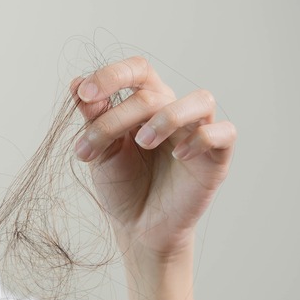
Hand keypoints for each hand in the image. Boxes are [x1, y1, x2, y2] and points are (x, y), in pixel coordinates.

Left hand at [71, 56, 236, 255]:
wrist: (137, 228)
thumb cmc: (121, 186)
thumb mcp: (99, 151)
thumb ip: (92, 119)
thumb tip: (76, 83)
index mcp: (145, 105)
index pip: (137, 71)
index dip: (112, 75)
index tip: (85, 93)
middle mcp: (174, 111)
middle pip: (152, 93)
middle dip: (115, 119)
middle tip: (88, 148)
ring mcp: (198, 132)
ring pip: (200, 100)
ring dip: (167, 117)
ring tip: (142, 143)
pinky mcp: (216, 158)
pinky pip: (223, 132)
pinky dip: (201, 139)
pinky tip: (179, 156)